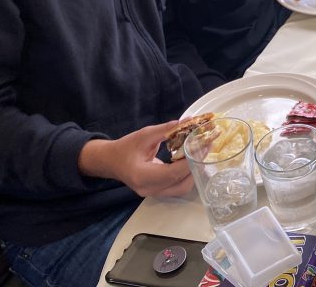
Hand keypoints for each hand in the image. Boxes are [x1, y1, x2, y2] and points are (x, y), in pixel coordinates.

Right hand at [78, 121, 193, 197]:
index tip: (203, 146)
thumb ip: (165, 130)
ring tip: (200, 152)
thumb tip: (187, 122)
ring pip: (181, 188)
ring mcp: (153, 193)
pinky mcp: (158, 191)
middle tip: (205, 147)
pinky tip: (191, 159)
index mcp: (142, 176)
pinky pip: (177, 186)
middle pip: (180, 184)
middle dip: (195, 166)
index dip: (190, 161)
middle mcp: (148, 189)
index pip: (172, 173)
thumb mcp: (144, 135)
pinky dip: (187, 174)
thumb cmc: (125, 148)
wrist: (110, 161)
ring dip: (194, 171)